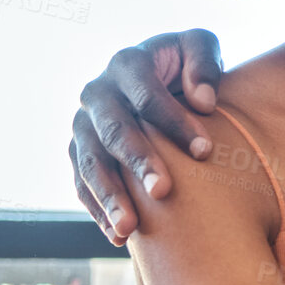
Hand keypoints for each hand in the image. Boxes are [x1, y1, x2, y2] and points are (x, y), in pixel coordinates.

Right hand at [70, 29, 224, 243]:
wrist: (159, 80)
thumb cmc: (186, 66)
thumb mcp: (198, 48)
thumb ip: (204, 62)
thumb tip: (204, 100)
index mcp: (126, 64)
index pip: (146, 94)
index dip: (174, 121)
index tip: (205, 150)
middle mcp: (97, 94)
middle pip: (113, 131)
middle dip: (137, 162)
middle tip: (164, 192)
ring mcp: (83, 126)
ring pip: (90, 163)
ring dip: (110, 196)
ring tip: (130, 229)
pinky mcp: (79, 153)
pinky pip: (82, 184)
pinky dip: (98, 210)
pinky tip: (119, 237)